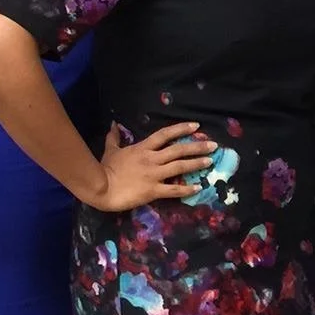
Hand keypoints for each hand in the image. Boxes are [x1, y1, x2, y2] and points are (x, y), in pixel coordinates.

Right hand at [82, 122, 215, 211]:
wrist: (101, 187)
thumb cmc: (105, 169)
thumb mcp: (110, 150)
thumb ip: (114, 137)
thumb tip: (113, 124)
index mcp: (142, 148)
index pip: (165, 135)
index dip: (181, 129)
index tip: (196, 126)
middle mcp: (152, 159)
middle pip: (178, 149)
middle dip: (197, 146)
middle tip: (213, 145)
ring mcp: (154, 174)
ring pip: (180, 166)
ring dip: (196, 163)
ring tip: (210, 161)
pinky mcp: (153, 190)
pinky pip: (173, 189)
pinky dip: (186, 189)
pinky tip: (198, 188)